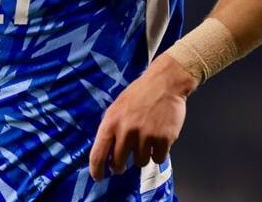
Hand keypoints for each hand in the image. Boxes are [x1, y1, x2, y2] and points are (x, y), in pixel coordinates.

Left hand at [88, 54, 197, 181]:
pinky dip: (158, 153)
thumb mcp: (116, 107)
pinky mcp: (164, 139)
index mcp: (111, 122)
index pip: (98, 153)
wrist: (165, 83)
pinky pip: (158, 159)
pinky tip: (158, 140)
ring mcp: (146, 136)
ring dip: (142, 156)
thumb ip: (111, 128)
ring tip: (145, 140)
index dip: (97, 169)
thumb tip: (105, 152)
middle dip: (119, 166)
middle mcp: (126, 131)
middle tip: (122, 164)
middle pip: (118, 163)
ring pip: (140, 162)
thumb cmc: (139, 94)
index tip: (98, 177)